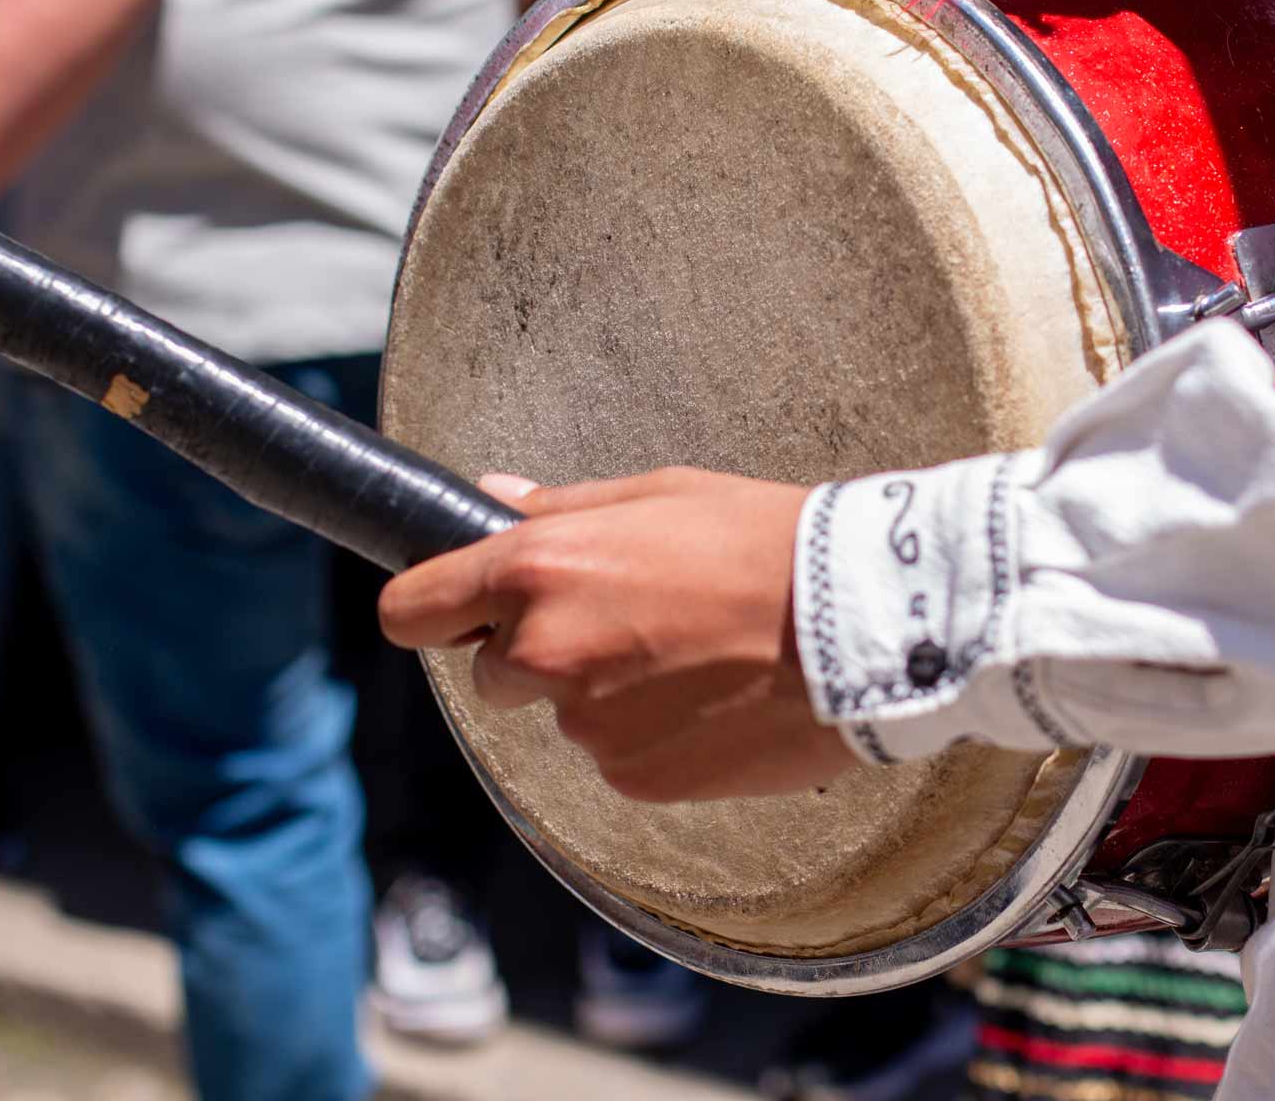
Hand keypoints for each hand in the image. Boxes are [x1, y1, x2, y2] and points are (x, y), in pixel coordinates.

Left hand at [379, 467, 857, 801]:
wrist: (863, 624)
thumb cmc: (769, 541)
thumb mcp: (663, 495)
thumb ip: (562, 509)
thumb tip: (493, 498)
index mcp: (539, 570)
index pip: (412, 609)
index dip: (432, 609)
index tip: (457, 611)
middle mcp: (544, 654)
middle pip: (493, 674)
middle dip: (540, 655)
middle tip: (632, 622)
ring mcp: (588, 727)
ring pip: (567, 715)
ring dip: (609, 695)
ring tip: (698, 657)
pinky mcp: (635, 778)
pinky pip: (621, 756)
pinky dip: (655, 736)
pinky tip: (717, 699)